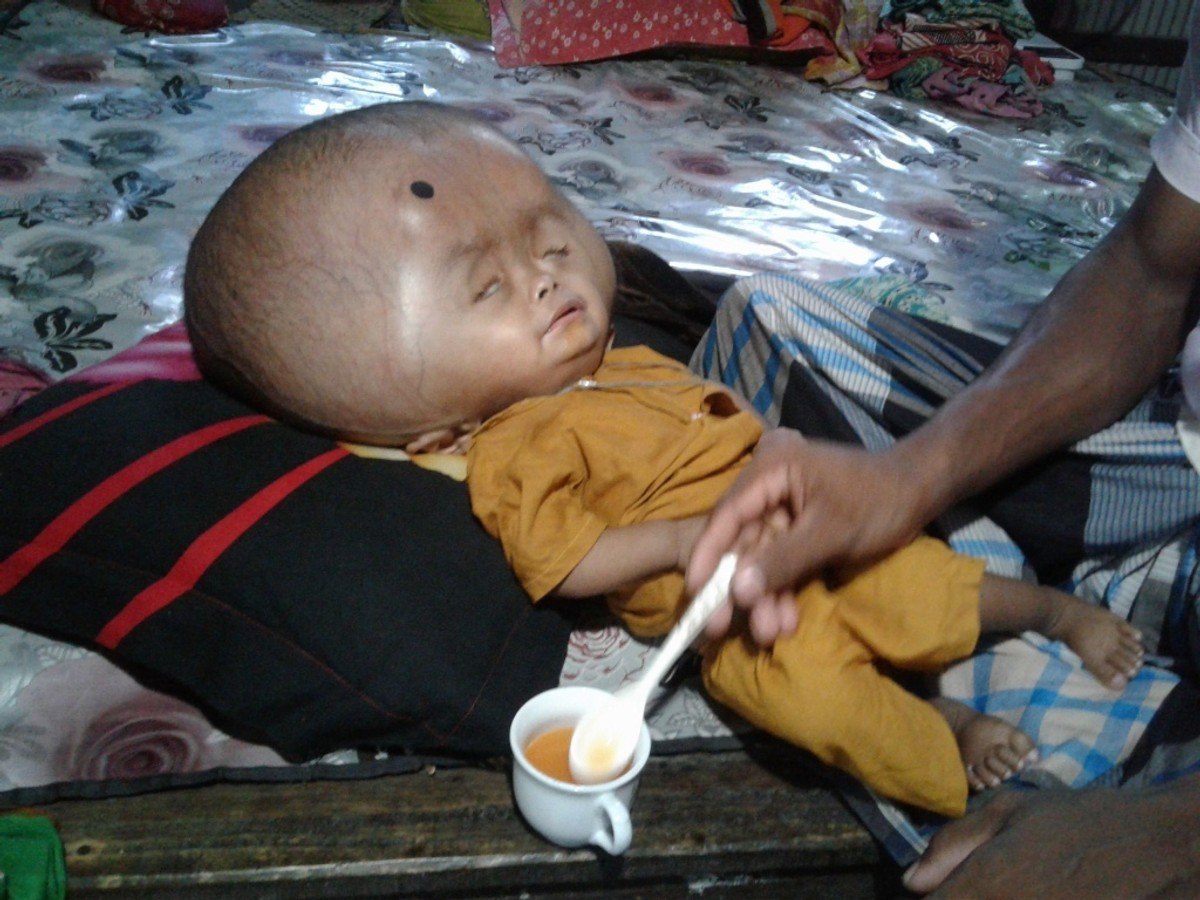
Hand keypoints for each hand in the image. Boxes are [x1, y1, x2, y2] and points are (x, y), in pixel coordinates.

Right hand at [686, 428, 926, 645]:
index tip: (694, 592)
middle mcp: (767, 489)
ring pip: (759, 561)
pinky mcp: (795, 533)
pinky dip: (782, 594)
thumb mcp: (831, 532)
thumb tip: (738, 591)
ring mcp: (781, 513)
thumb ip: (783, 560)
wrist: (919, 493)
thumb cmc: (877, 501)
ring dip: (762, 599)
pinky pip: (779, 566)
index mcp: (770, 471)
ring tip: (768, 635)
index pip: (727, 516)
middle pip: (739, 543)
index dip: (708, 555)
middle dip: (737, 589)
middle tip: (717, 629)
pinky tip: (785, 623)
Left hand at [902, 776, 1199, 897]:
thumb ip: (953, 844)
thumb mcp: (1010, 812)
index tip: (939, 887)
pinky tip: (1037, 893)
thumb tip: (913, 880)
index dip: (934, 896)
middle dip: (959, 898)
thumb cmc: (1080, 821)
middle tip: (973, 884)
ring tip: (1016, 884)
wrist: (1159, 847)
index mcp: (988, 884)